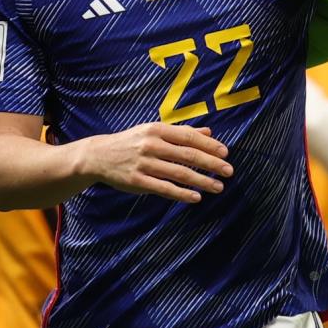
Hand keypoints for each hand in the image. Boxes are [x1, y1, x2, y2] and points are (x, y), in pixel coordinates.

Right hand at [85, 124, 231, 201]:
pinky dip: (181, 193)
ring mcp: (144, 163)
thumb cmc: (132, 142)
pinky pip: (164, 188)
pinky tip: (196, 197)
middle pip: (188, 155)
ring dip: (201, 181)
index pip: (189, 137)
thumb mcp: (154, 131)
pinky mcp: (137, 181)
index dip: (209, 146)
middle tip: (229, 171)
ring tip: (218, 187)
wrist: (98, 156)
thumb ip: (182, 132)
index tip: (226, 153)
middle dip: (211, 164)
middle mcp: (151, 145)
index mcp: (157, 130)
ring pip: (179, 173)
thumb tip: (209, 133)